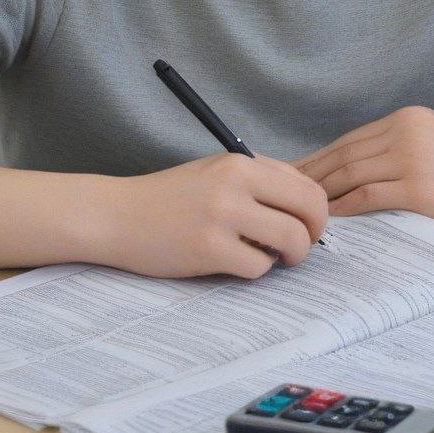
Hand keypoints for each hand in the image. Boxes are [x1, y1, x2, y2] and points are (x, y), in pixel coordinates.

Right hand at [83, 153, 328, 278]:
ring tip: (271, 257)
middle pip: (310, 209)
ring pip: (291, 239)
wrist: (117, 214)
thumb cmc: (170, 197)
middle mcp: (235, 183)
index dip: (317, 212)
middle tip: (298, 247)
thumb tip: (306, 205)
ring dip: (290, 256)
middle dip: (313, 234)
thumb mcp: (216, 172)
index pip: (306, 185)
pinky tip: (236, 262)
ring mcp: (222, 215)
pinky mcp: (208, 248)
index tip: (306, 226)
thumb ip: (259, 180)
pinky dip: (255, 270)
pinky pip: (258, 267)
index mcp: (241, 162)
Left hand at [292, 106, 433, 247]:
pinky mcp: (420, 188)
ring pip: (349, 173)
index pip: (349, 140)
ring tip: (300, 210)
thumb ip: (401, 149)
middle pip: (342, 154)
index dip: (317, 159)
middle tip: (283, 194)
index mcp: (409, 119)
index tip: (294, 173)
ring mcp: (413, 158)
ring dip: (321, 193)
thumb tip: (356, 169)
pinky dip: (344, 207)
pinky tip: (330, 219)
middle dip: (310, 175)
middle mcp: (407, 131)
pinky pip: (368, 196)